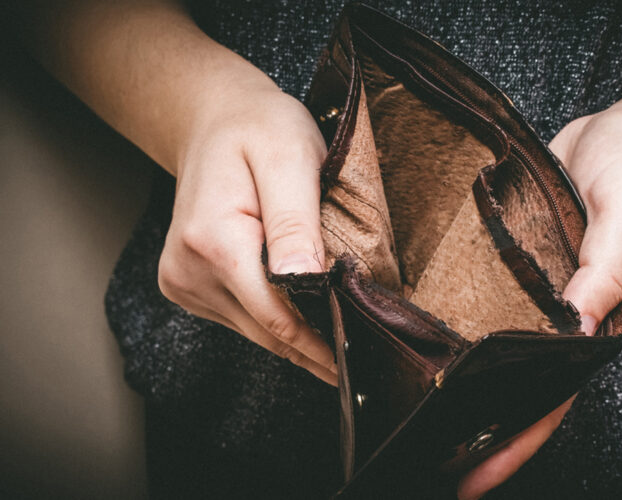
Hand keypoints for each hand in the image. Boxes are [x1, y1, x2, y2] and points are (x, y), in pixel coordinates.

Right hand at [157, 69, 336, 384]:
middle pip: (265, 329)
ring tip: (339, 339)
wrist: (214, 118)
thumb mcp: (289, 158)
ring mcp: (184, 280)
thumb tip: (306, 279)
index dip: (318, 340)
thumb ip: (294, 221)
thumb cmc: (258, 129)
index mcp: (212, 241)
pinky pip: (241, 317)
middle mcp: (188, 269)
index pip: (275, 314)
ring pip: (254, 329)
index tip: (355, 358)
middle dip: (313, 345)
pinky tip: (304, 314)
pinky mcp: (188, 284)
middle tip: (359, 358)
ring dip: (296, 335)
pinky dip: (274, 318)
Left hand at [457, 106, 621, 498]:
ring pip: (492, 351)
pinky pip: (478, 303)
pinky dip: (454, 326)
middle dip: (476, 428)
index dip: (516, 440)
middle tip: (427, 462)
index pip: (552, 394)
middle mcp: (554, 313)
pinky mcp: (507, 260)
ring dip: (461, 386)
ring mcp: (527, 289)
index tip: (473, 477)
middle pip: (514, 385)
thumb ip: (608, 268)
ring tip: (413, 417)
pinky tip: (418, 338)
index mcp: (590, 318)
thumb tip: (578, 325)